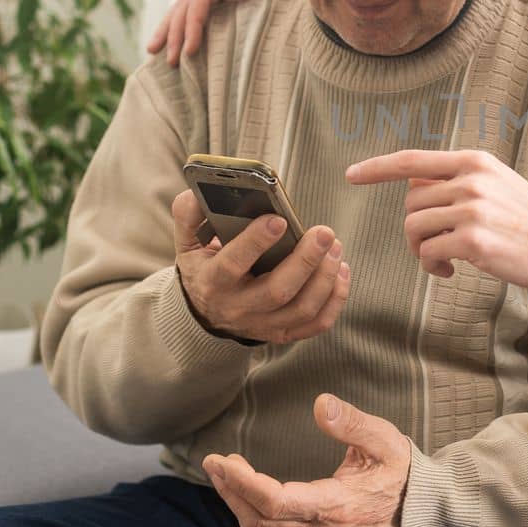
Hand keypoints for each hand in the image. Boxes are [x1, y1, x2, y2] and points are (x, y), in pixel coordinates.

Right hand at [146, 0, 300, 64]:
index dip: (191, 26)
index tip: (190, 52)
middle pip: (185, 3)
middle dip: (174, 33)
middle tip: (169, 62)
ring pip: (184, 5)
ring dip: (170, 29)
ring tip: (155, 52)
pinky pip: (197, 8)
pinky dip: (181, 24)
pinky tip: (177, 39)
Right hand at [171, 190, 349, 343]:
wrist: (204, 314)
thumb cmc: (203, 270)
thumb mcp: (187, 244)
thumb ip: (189, 215)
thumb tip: (197, 193)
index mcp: (212, 281)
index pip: (233, 264)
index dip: (256, 242)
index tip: (279, 219)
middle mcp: (238, 307)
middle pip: (278, 291)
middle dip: (305, 261)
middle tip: (324, 233)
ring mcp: (263, 324)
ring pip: (302, 309)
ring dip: (325, 278)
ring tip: (335, 247)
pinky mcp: (283, 333)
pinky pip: (316, 324)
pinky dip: (335, 300)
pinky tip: (341, 270)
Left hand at [203, 395, 410, 526]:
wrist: (418, 507)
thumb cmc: (401, 472)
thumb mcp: (386, 440)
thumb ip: (354, 423)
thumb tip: (321, 403)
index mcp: (335, 505)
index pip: (276, 502)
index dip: (244, 484)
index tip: (222, 460)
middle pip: (258, 520)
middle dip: (231, 490)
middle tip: (214, 461)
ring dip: (236, 505)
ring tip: (225, 474)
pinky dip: (249, 518)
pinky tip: (244, 495)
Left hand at [346, 149, 527, 291]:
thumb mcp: (499, 185)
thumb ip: (461, 181)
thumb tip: (418, 190)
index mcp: (475, 161)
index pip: (413, 161)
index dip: (377, 168)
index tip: (352, 174)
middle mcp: (471, 180)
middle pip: (411, 204)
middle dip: (415, 230)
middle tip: (435, 248)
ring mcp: (472, 209)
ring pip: (415, 229)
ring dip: (421, 251)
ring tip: (443, 261)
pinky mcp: (473, 240)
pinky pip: (429, 252)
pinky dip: (432, 265)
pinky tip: (451, 271)